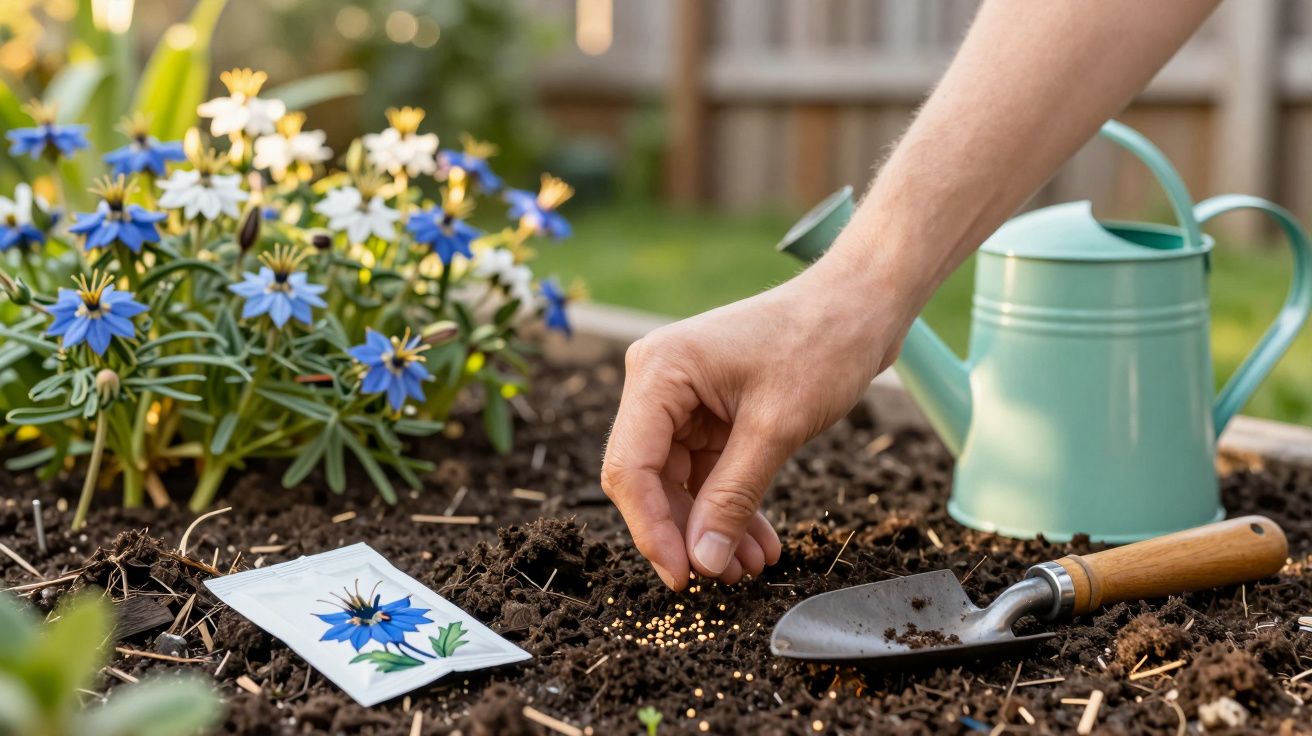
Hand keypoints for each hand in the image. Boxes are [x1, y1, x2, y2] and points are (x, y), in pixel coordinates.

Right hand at [601, 250, 911, 589]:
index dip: (652, 529)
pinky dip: (730, 506)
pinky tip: (758, 542)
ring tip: (751, 567)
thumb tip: (703, 561)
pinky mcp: (707, 411)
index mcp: (659, 372)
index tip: (685, 577)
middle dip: (686, 532)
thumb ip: (733, 497)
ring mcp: (681, 398)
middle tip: (725, 578)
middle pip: (649, 479)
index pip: (631, 467)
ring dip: (712, 527)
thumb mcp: (776, 429)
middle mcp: (658, 383)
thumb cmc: (821, 344)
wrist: (860, 305)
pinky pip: (706, 472)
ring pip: (678, 483)